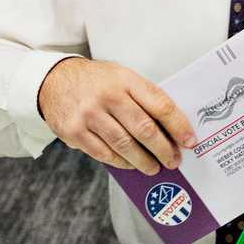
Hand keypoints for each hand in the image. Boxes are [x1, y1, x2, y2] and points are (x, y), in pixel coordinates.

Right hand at [36, 57, 194, 175]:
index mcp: (125, 80)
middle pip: (144, 129)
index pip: (160, 104)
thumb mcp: (120, 77)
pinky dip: (122, 162)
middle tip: (174, 160)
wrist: (53, 80)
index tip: (190, 141)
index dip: (178, 126)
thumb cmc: (95, 81)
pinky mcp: (75, 132)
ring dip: (144, 161)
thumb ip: (142, 97)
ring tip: (154, 167)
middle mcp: (108, 96)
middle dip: (164, 149)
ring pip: (125, 145)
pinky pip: (104, 154)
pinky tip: (131, 164)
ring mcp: (90, 115)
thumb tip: (170, 128)